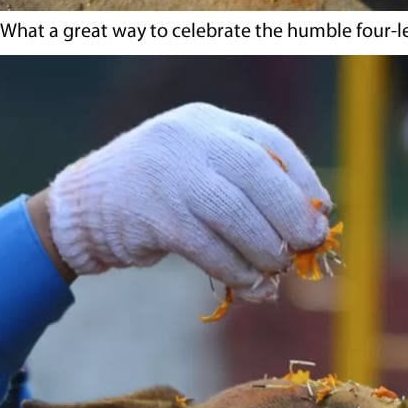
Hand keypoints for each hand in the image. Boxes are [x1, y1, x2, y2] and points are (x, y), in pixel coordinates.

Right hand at [45, 95, 332, 290]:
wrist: (85, 206)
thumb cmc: (158, 190)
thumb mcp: (198, 163)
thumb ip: (242, 181)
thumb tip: (307, 219)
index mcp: (208, 121)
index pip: (269, 141)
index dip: (302, 178)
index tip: (322, 210)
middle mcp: (191, 139)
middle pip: (257, 173)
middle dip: (291, 213)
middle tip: (308, 244)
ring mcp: (172, 175)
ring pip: (236, 214)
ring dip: (265, 250)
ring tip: (276, 273)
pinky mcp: (157, 217)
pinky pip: (210, 248)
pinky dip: (237, 270)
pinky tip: (251, 286)